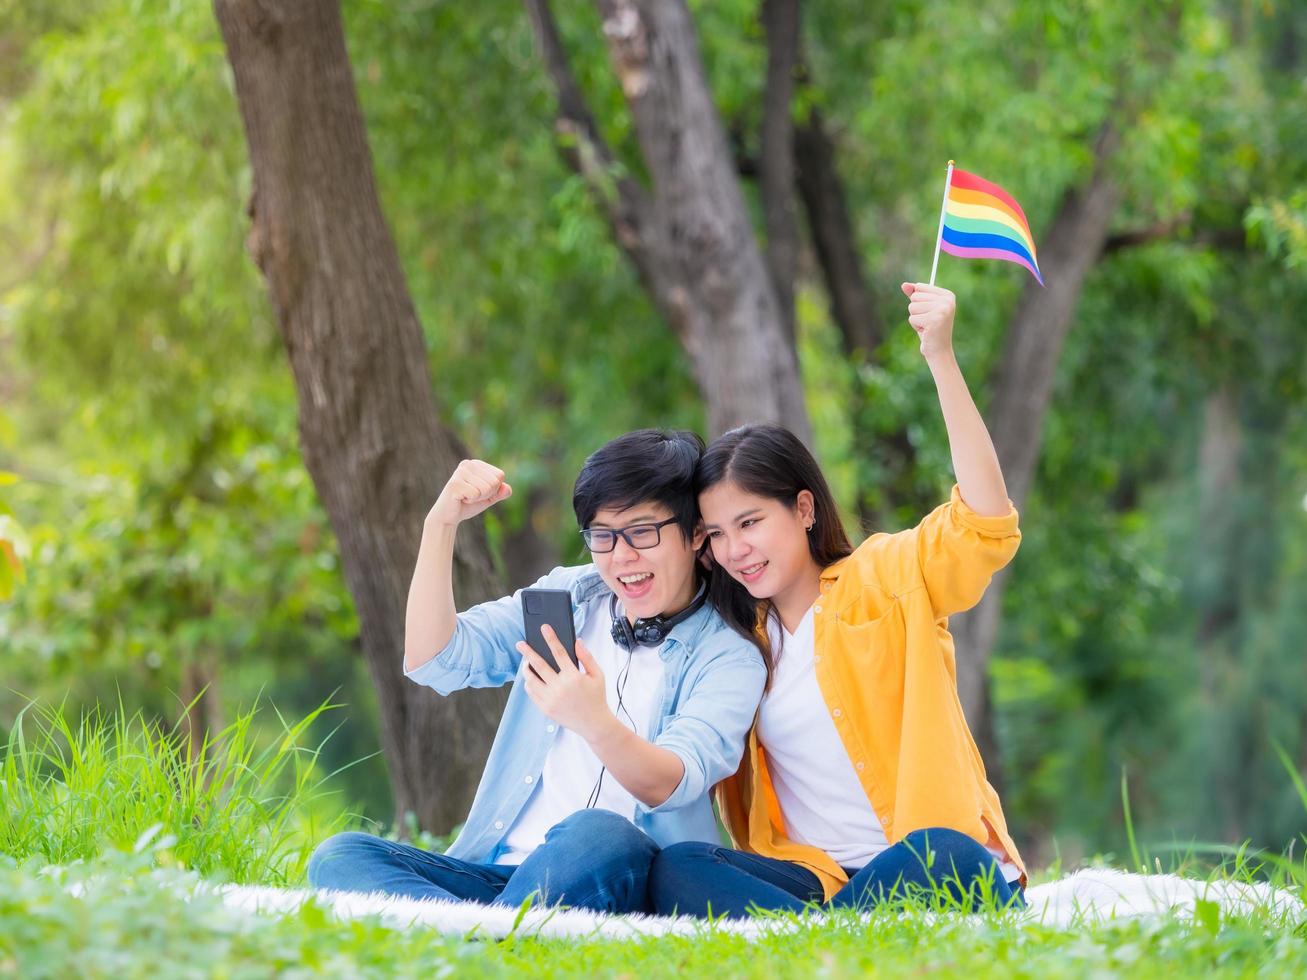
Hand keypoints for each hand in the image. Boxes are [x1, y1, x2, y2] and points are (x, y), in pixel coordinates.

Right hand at [426, 459, 511, 527]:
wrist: (448, 516)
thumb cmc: (469, 504)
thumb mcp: (489, 498)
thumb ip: (501, 492)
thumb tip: (507, 488)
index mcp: (477, 464)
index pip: (500, 475)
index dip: (494, 490)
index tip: (479, 492)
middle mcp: (468, 464)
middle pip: (494, 482)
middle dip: (486, 495)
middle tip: (471, 496)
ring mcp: (460, 473)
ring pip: (486, 488)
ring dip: (477, 498)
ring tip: (465, 497)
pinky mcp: (454, 483)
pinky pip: (476, 494)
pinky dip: (470, 501)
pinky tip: (460, 499)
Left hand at [515, 627, 612, 743]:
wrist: (594, 724)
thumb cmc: (596, 697)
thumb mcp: (597, 675)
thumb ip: (586, 657)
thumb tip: (576, 641)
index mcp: (574, 677)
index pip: (559, 652)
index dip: (551, 638)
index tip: (544, 628)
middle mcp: (560, 688)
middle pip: (539, 665)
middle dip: (527, 652)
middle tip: (520, 644)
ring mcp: (551, 699)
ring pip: (531, 679)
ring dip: (526, 668)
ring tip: (525, 662)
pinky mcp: (545, 708)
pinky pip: (531, 692)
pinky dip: (528, 683)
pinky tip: (530, 678)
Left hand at [901, 282, 955, 362]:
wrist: (939, 350)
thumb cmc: (930, 328)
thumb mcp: (923, 308)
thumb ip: (914, 295)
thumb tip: (904, 284)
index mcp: (947, 295)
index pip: (920, 287)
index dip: (919, 301)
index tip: (929, 311)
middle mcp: (947, 301)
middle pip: (915, 296)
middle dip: (916, 310)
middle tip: (928, 321)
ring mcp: (941, 310)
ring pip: (912, 307)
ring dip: (916, 318)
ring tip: (926, 326)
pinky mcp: (933, 320)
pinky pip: (912, 318)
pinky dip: (916, 326)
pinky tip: (926, 331)